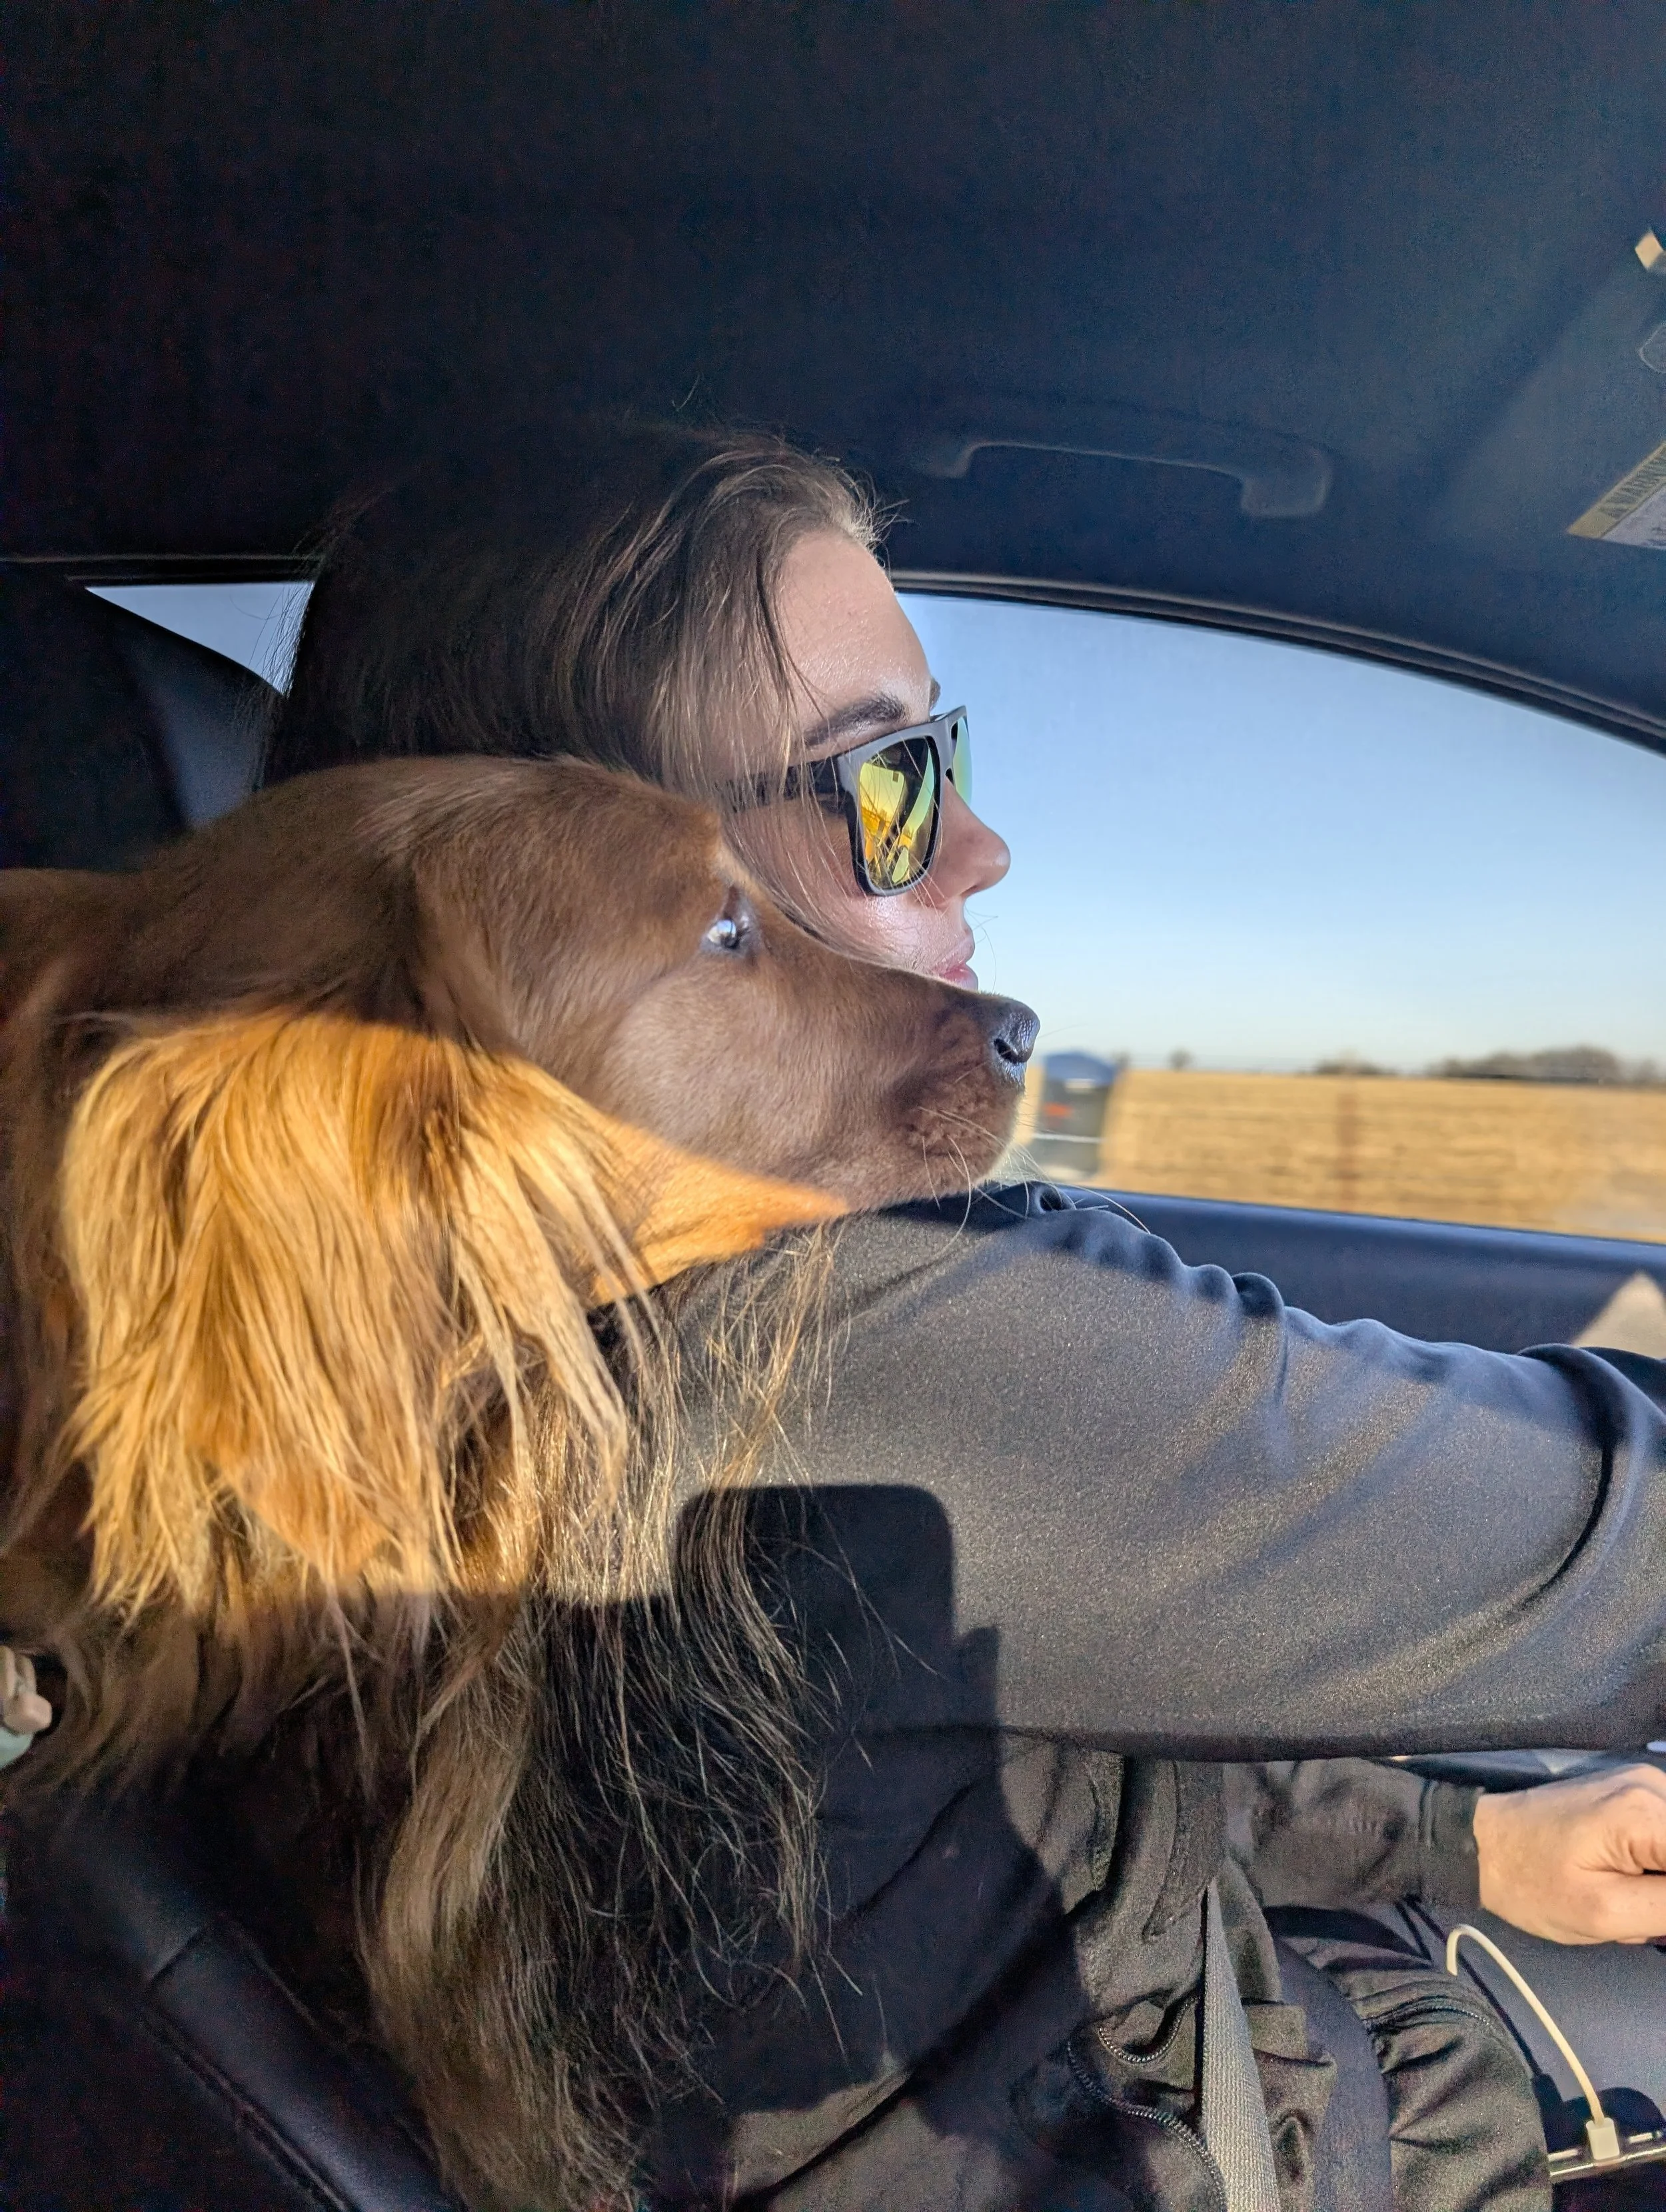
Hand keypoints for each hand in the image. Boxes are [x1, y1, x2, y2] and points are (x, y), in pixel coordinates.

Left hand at [1474, 1763, 1665, 1943]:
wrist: (1479, 1845)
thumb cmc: (1532, 1884)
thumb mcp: (1608, 1912)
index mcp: (1648, 1811)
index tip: (1656, 1915)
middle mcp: (1654, 1786)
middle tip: (1647, 1918)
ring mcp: (1644, 1786)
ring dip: (1664, 1888)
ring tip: (1638, 1906)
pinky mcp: (1634, 1796)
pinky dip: (1659, 1873)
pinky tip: (1634, 1889)